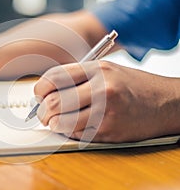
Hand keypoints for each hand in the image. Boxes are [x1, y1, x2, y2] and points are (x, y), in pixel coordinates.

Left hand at [34, 60, 179, 142]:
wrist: (166, 102)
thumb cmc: (132, 86)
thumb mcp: (105, 70)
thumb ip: (76, 78)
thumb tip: (47, 93)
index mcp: (97, 69)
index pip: (53, 78)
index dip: (39, 89)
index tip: (39, 96)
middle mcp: (101, 88)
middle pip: (53, 102)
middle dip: (43, 112)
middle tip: (45, 114)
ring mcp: (106, 111)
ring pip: (61, 122)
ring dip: (55, 124)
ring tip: (58, 121)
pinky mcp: (109, 131)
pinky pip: (76, 135)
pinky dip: (70, 132)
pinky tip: (77, 126)